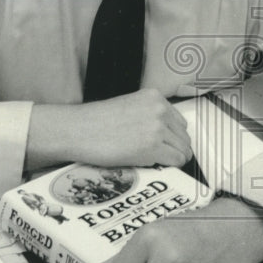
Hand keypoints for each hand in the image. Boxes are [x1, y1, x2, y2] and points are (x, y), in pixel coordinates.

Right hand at [27, 89, 191, 170]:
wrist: (79, 130)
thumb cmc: (96, 121)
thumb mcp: (128, 106)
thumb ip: (149, 114)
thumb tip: (164, 133)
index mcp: (154, 97)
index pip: (179, 121)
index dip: (173, 136)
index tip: (167, 144)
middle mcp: (159, 110)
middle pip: (184, 136)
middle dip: (175, 148)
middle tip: (162, 156)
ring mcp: (157, 128)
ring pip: (182, 149)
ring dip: (173, 158)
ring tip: (156, 161)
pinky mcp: (153, 146)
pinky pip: (175, 160)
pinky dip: (169, 165)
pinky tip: (153, 163)